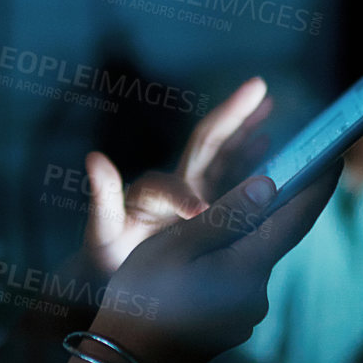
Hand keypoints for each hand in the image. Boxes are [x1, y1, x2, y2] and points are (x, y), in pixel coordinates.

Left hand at [82, 77, 275, 272]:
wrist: (120, 277)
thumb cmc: (110, 258)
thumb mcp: (103, 231)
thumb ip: (103, 199)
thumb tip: (94, 157)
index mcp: (152, 193)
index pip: (171, 184)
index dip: (184, 193)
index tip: (197, 211)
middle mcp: (177, 183)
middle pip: (206, 143)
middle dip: (232, 116)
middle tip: (257, 85)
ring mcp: (198, 192)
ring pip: (225, 154)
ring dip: (246, 128)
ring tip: (268, 101)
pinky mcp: (215, 208)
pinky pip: (237, 178)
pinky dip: (252, 158)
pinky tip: (268, 139)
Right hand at [85, 163, 339, 362]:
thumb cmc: (143, 296)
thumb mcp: (178, 244)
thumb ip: (227, 214)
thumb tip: (270, 185)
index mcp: (248, 268)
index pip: (296, 218)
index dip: (319, 184)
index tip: (337, 154)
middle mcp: (258, 294)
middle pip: (274, 238)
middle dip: (275, 207)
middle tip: (277, 169)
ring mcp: (246, 315)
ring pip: (252, 261)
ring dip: (243, 237)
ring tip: (223, 214)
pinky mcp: (231, 327)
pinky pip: (237, 283)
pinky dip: (228, 261)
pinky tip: (202, 257)